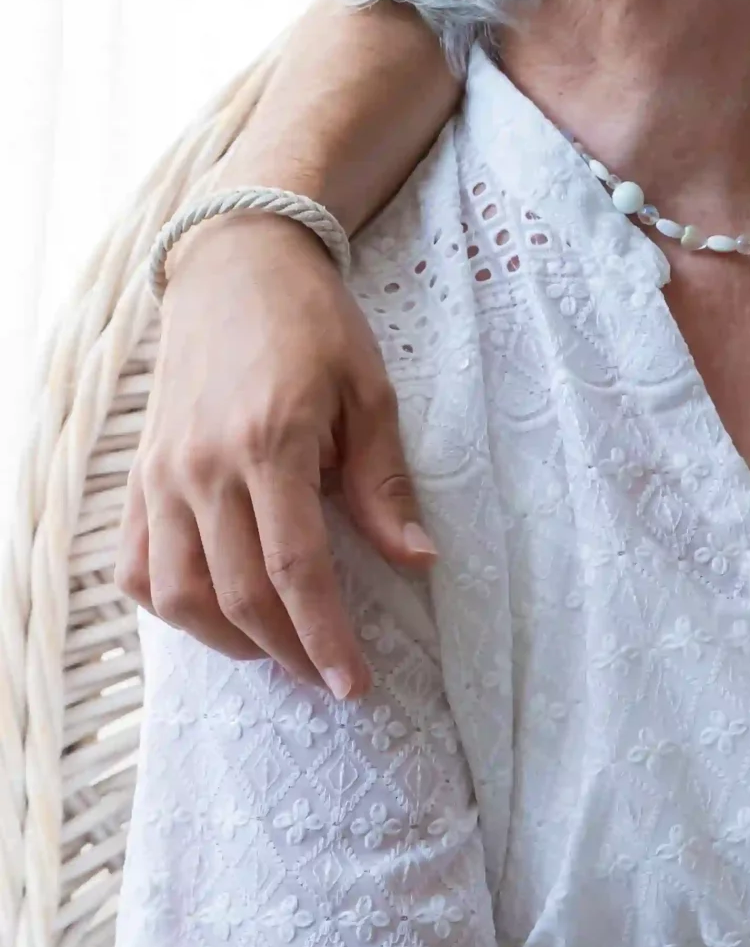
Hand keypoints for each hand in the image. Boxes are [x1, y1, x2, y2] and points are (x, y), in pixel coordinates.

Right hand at [118, 215, 432, 695]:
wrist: (237, 263)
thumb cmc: (314, 323)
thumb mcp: (369, 391)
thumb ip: (383, 485)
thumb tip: (417, 561)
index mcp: (271, 443)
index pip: (295, 570)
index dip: (326, 637)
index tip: (354, 683)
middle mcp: (204, 466)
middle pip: (239, 594)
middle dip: (289, 652)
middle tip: (328, 677)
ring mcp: (162, 473)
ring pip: (177, 595)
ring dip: (228, 641)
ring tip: (278, 650)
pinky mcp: (139, 474)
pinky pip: (136, 566)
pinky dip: (169, 604)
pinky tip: (212, 612)